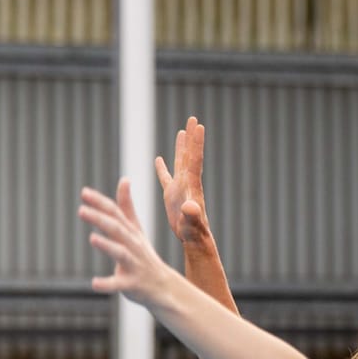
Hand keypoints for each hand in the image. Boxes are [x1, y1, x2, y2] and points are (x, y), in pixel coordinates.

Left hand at [82, 179, 176, 308]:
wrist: (163, 286)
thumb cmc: (144, 256)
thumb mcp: (136, 230)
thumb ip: (127, 207)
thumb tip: (124, 179)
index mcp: (131, 232)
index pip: (115, 213)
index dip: (100, 203)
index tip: (83, 192)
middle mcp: (133, 245)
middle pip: (116, 229)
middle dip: (100, 219)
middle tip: (81, 210)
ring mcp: (134, 265)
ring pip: (121, 253)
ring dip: (107, 245)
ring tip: (92, 238)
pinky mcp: (132, 284)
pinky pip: (119, 284)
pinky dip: (108, 284)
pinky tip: (94, 283)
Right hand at [155, 117, 213, 246]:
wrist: (194, 240)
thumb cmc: (193, 233)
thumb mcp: (191, 224)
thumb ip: (191, 215)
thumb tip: (189, 207)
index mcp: (191, 186)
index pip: (194, 159)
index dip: (195, 143)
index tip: (198, 125)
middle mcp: (187, 183)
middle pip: (189, 155)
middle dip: (191, 137)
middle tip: (193, 118)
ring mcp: (180, 188)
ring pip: (180, 162)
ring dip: (181, 147)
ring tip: (182, 131)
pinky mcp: (172, 196)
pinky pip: (166, 177)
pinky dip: (162, 168)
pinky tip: (159, 158)